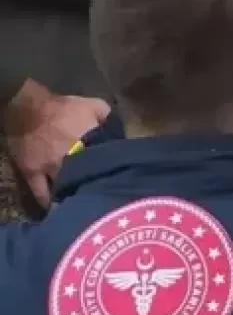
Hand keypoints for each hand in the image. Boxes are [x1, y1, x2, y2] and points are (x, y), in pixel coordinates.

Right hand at [3, 81, 109, 206]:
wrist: (30, 108)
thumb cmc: (64, 107)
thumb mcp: (95, 105)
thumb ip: (109, 119)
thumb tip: (119, 132)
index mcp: (88, 142)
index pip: (105, 161)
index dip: (111, 172)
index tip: (117, 179)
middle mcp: (71, 157)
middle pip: (86, 178)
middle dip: (93, 187)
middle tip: (100, 195)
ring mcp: (50, 168)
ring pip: (64, 189)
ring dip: (73, 196)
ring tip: (82, 204)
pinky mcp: (32, 173)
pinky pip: (40, 194)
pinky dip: (49, 202)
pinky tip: (58, 209)